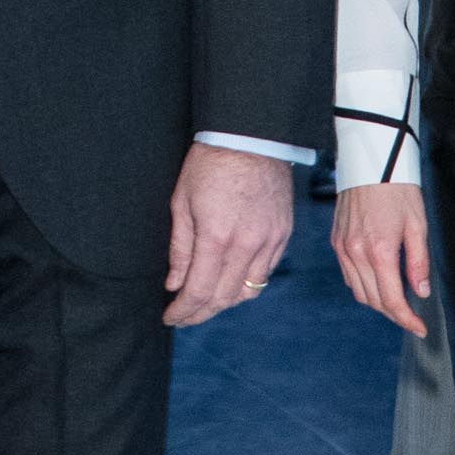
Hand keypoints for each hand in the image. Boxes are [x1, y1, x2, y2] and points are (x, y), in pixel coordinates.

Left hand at [164, 144, 294, 325]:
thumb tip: (175, 283)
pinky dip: (247, 284)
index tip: (171, 317)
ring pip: (249, 291)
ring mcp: (269, 241)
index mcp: (216, 238)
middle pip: (224, 298)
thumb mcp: (182, 204)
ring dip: (225, 301)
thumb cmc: (210, 164)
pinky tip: (231, 281)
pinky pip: (266, 272)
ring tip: (206, 301)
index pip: (199, 291)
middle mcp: (247, 245)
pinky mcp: (283, 234)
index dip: (183, 311)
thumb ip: (180, 249)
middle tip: (185, 316)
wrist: (250, 137)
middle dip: (201, 313)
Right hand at [332, 181, 430, 336]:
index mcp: (380, 251)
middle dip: (394, 313)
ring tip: (396, 301)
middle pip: (373, 301)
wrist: (371, 162)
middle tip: (411, 317)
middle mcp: (356, 253)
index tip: (419, 328)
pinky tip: (377, 282)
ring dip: (377, 302)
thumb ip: (418, 262)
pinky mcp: (337, 241)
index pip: (392, 300)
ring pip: (358, 292)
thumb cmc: (397, 189)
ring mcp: (343, 248)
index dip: (406, 319)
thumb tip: (420, 291)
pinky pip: (348, 276)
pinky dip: (363, 286)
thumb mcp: (417, 225)